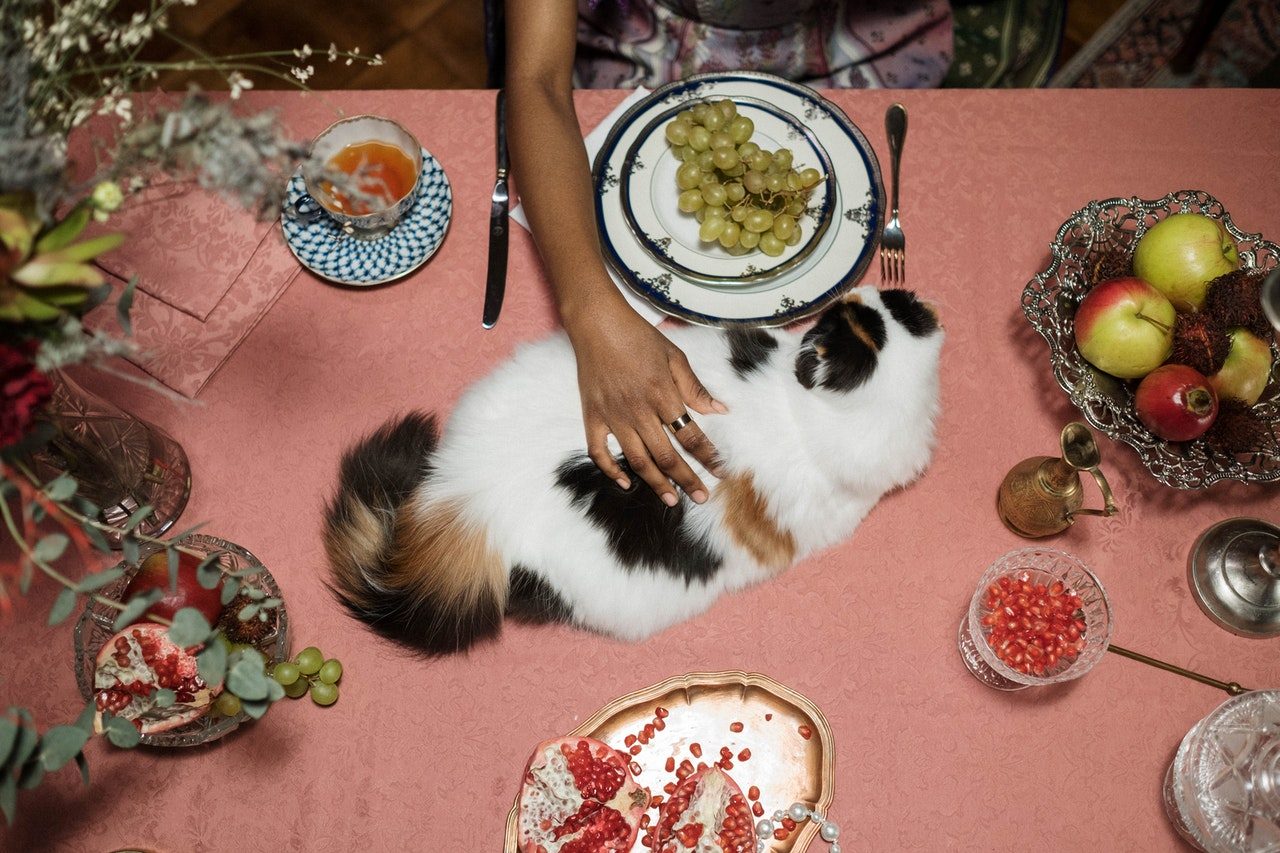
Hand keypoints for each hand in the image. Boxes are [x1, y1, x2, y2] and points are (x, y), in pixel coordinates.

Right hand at [568, 306, 726, 505]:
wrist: (597, 324)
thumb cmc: (638, 337)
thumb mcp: (674, 356)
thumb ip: (695, 387)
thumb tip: (720, 410)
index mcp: (662, 394)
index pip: (690, 435)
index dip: (707, 456)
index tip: (720, 472)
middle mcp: (639, 411)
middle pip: (667, 455)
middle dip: (686, 480)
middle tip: (700, 497)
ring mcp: (614, 416)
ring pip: (638, 460)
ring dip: (656, 483)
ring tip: (671, 500)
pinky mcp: (593, 417)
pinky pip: (599, 452)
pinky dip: (611, 471)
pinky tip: (626, 483)